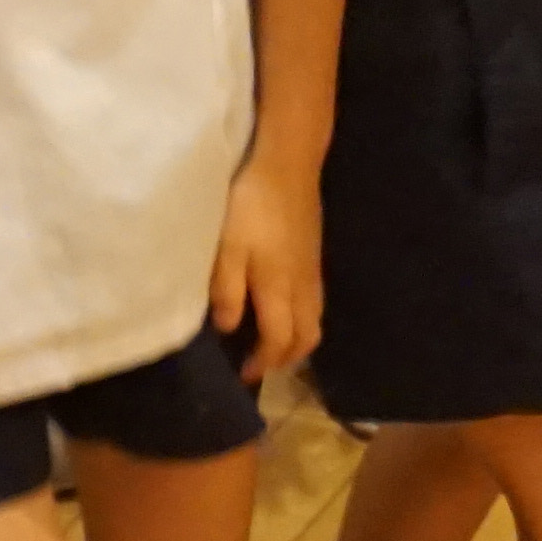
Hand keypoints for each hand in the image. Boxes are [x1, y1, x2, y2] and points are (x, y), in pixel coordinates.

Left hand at [210, 156, 324, 375]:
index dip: (263, 362)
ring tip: (270, 342)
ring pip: (315, 320)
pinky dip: (301, 319)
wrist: (288, 165)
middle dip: (285, 358)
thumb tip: (229, 328)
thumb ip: (226, 290)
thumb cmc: (251, 206)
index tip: (243, 375)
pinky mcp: (314, 257)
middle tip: (258, 364)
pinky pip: (315, 303)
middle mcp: (303, 286)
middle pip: (307, 337)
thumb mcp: (226, 247)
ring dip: (295, 340)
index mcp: (279, 288)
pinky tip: (280, 308)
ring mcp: (313, 271)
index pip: (279, 340)